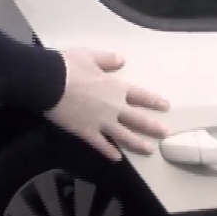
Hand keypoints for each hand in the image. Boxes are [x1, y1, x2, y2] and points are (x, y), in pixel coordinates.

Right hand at [45, 48, 170, 160]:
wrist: (50, 82)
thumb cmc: (70, 66)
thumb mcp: (90, 56)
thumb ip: (107, 59)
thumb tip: (122, 59)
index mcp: (116, 87)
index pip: (140, 96)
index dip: (153, 101)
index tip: (165, 106)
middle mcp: (113, 107)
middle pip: (138, 119)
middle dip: (153, 127)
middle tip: (166, 134)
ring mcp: (101, 122)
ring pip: (124, 136)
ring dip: (138, 144)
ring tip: (149, 150)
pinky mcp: (86, 132)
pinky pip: (101, 145)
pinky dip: (110, 152)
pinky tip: (117, 158)